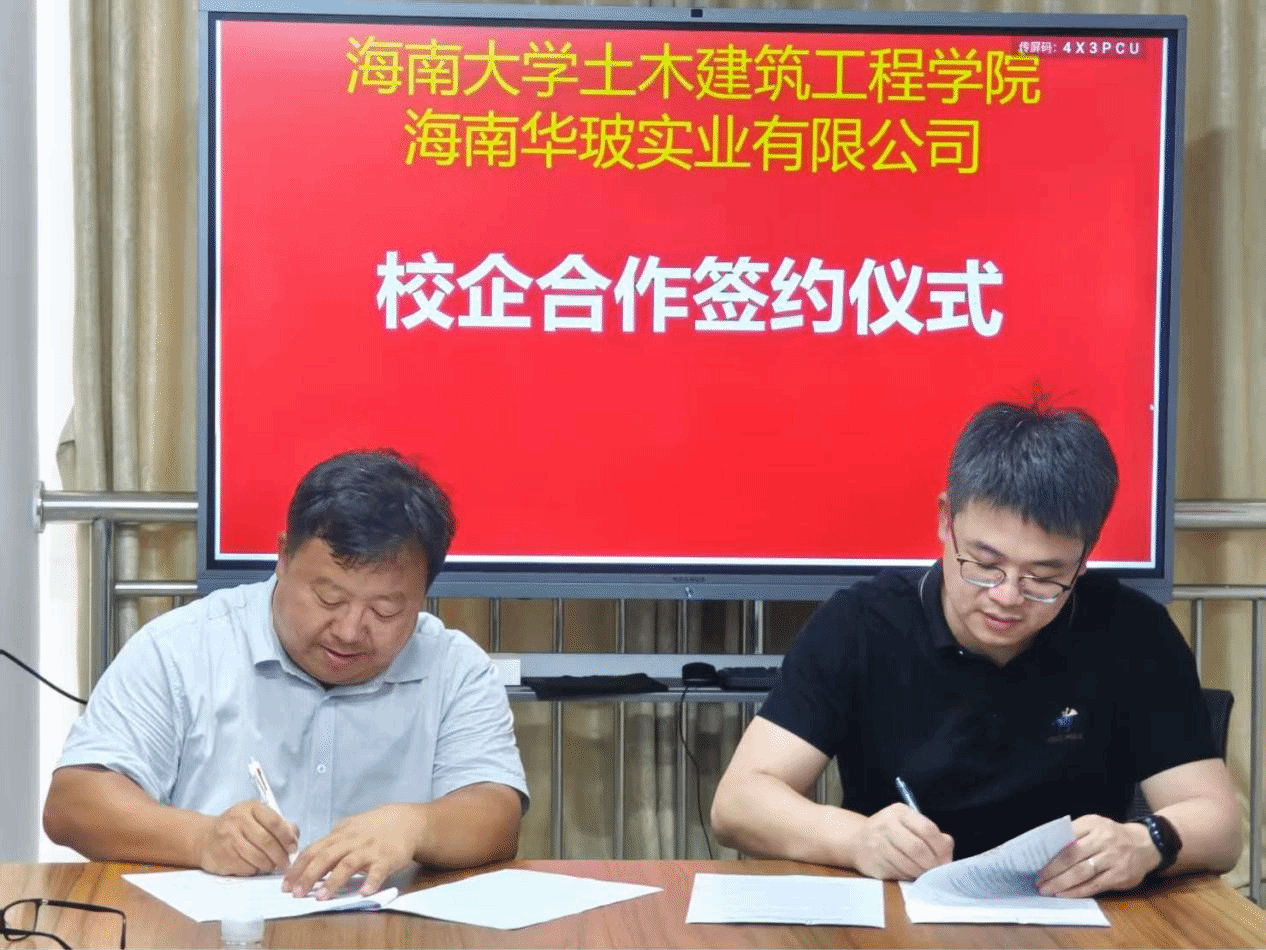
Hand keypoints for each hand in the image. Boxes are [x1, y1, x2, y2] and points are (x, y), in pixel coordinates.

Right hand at [196, 801, 299, 875]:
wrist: (205, 838)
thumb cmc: (237, 827)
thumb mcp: (256, 817)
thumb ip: (277, 824)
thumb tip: (294, 836)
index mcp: (250, 807)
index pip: (275, 821)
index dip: (287, 837)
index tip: (293, 847)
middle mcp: (238, 821)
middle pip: (267, 841)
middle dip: (281, 855)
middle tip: (286, 863)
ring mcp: (229, 839)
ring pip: (257, 857)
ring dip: (270, 865)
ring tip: (273, 865)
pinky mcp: (223, 857)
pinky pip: (246, 867)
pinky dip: (256, 869)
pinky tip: (257, 867)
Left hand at [283, 804, 420, 898]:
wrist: (406, 821)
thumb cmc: (374, 828)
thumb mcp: (349, 829)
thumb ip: (331, 843)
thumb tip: (307, 860)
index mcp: (340, 835)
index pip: (313, 850)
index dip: (298, 868)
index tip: (286, 885)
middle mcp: (352, 841)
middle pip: (326, 857)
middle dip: (308, 876)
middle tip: (297, 894)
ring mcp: (370, 849)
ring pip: (348, 864)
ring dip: (333, 882)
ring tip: (321, 898)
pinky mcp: (388, 858)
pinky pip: (378, 870)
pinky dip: (370, 881)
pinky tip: (363, 893)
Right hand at [850, 803, 953, 879]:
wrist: (857, 840)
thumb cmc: (890, 832)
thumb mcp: (909, 824)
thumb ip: (931, 834)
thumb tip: (947, 852)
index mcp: (900, 812)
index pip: (927, 829)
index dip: (940, 848)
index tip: (946, 860)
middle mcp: (886, 825)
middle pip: (918, 848)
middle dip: (932, 864)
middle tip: (937, 871)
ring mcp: (878, 844)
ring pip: (908, 864)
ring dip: (921, 873)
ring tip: (924, 873)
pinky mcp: (873, 863)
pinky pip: (898, 874)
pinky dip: (909, 877)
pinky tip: (909, 873)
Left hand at [1037, 814, 1158, 896]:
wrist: (1145, 844)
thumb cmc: (1111, 836)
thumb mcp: (1094, 825)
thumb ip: (1074, 834)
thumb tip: (1047, 850)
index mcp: (1093, 823)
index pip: (1066, 837)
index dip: (1050, 852)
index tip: (1034, 862)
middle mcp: (1104, 839)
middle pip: (1073, 856)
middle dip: (1053, 871)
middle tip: (1038, 881)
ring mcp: (1114, 858)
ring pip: (1083, 872)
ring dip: (1062, 883)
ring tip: (1047, 890)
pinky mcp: (1121, 876)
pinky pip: (1095, 885)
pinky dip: (1078, 891)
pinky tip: (1065, 895)